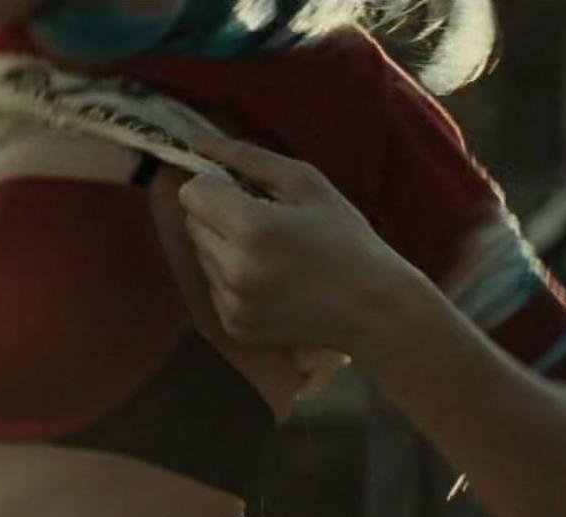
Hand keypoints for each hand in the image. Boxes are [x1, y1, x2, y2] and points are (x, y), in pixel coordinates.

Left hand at [175, 137, 428, 358]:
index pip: (191, 194)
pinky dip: (232, 276)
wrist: (374, 308)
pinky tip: (271, 278)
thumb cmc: (346, 237)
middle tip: (265, 219)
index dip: (215, 185)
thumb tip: (197, 141)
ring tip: (272, 251)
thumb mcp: (305, 183)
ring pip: (200, 254)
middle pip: (191, 223)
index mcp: (251, 228)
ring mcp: (231, 302)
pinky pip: (212, 286)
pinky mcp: (233, 325)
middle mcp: (233, 270)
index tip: (243, 190)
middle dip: (218, 214)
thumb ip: (246, 158)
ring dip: (224, 246)